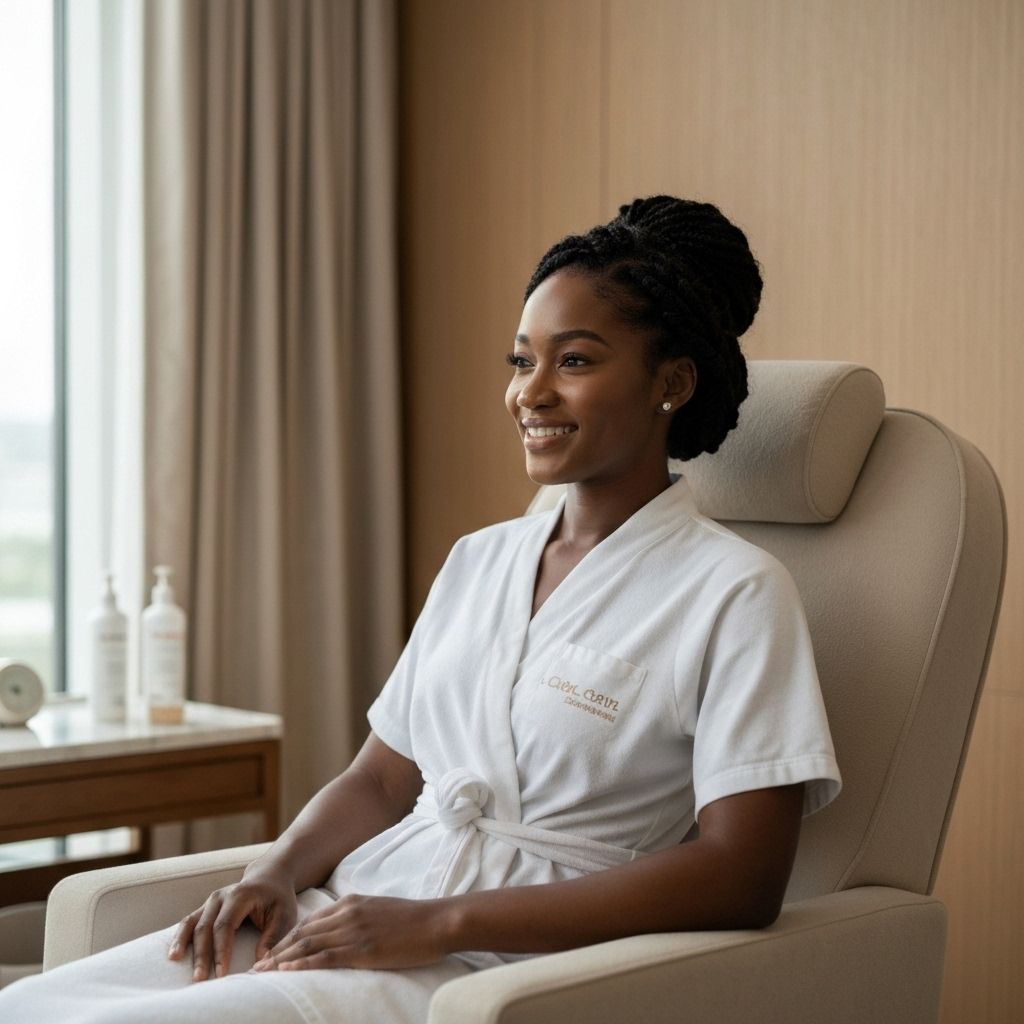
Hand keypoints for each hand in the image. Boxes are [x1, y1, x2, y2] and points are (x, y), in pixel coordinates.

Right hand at [167, 873, 298, 980]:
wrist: (269, 877)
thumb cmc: (278, 898)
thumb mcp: (285, 914)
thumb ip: (273, 936)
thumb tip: (260, 961)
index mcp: (240, 896)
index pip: (225, 925)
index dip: (221, 950)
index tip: (221, 973)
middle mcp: (221, 897)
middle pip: (206, 927)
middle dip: (202, 954)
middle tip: (199, 978)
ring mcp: (211, 901)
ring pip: (192, 922)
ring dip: (183, 943)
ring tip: (175, 961)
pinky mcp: (206, 908)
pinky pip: (189, 921)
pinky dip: (179, 936)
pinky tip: (173, 953)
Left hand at [252, 894, 449, 972]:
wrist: (436, 921)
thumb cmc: (413, 920)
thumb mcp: (380, 911)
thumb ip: (359, 917)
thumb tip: (344, 932)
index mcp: (351, 902)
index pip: (310, 921)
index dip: (288, 938)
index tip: (272, 952)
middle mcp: (347, 913)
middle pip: (302, 933)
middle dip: (276, 950)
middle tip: (255, 967)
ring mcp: (353, 930)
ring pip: (307, 945)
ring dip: (281, 960)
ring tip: (261, 973)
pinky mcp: (362, 949)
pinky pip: (324, 957)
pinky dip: (301, 965)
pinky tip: (285, 971)